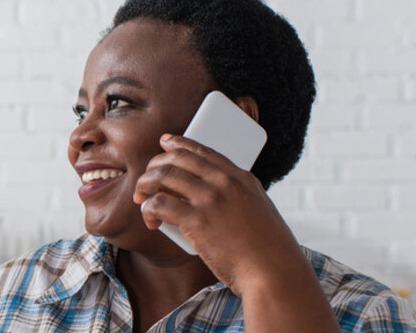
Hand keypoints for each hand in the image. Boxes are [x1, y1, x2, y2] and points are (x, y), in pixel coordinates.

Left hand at [132, 133, 306, 295]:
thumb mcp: (259, 211)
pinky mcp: (197, 220)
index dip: (179, 144)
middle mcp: (225, 183)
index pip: (203, 151)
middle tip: (145, 182)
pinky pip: (159, 203)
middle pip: (178, 159)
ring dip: (145, 186)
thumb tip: (209, 200)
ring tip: (141, 199)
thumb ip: (238, 199)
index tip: (164, 142)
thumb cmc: (266, 251)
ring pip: (163, 177)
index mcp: (242, 178)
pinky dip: (148, 209)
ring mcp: (211, 199)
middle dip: (154, 166)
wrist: (273, 272)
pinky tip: (150, 220)